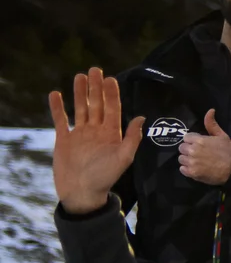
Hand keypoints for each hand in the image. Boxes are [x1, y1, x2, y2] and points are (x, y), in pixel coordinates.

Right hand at [49, 68, 143, 213]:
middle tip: (95, 69)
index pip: (113, 109)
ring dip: (80, 93)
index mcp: (112, 134)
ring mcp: (80, 134)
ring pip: (80, 108)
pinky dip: (58, 108)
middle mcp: (96, 131)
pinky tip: (56, 94)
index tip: (111, 79)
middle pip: (96, 105)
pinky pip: (60, 120)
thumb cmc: (105, 177)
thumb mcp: (123, 158)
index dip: (112, 94)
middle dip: (96, 88)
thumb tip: (141, 117)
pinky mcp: (64, 139)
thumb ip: (132, 138)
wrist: (82, 192)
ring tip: (80, 76)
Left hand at [177, 108, 230, 185]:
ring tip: (197, 161)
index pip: (186, 138)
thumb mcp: (222, 136)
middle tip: (198, 153)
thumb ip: (212, 124)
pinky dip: (187, 169)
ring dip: (187, 160)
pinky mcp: (191, 172)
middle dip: (188, 150)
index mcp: (199, 140)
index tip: (199, 145)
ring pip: (181, 158)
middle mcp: (193, 150)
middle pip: (182, 148)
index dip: (192, 141)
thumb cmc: (228, 152)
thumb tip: (210, 110)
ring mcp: (191, 162)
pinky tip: (196, 168)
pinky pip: (182, 169)